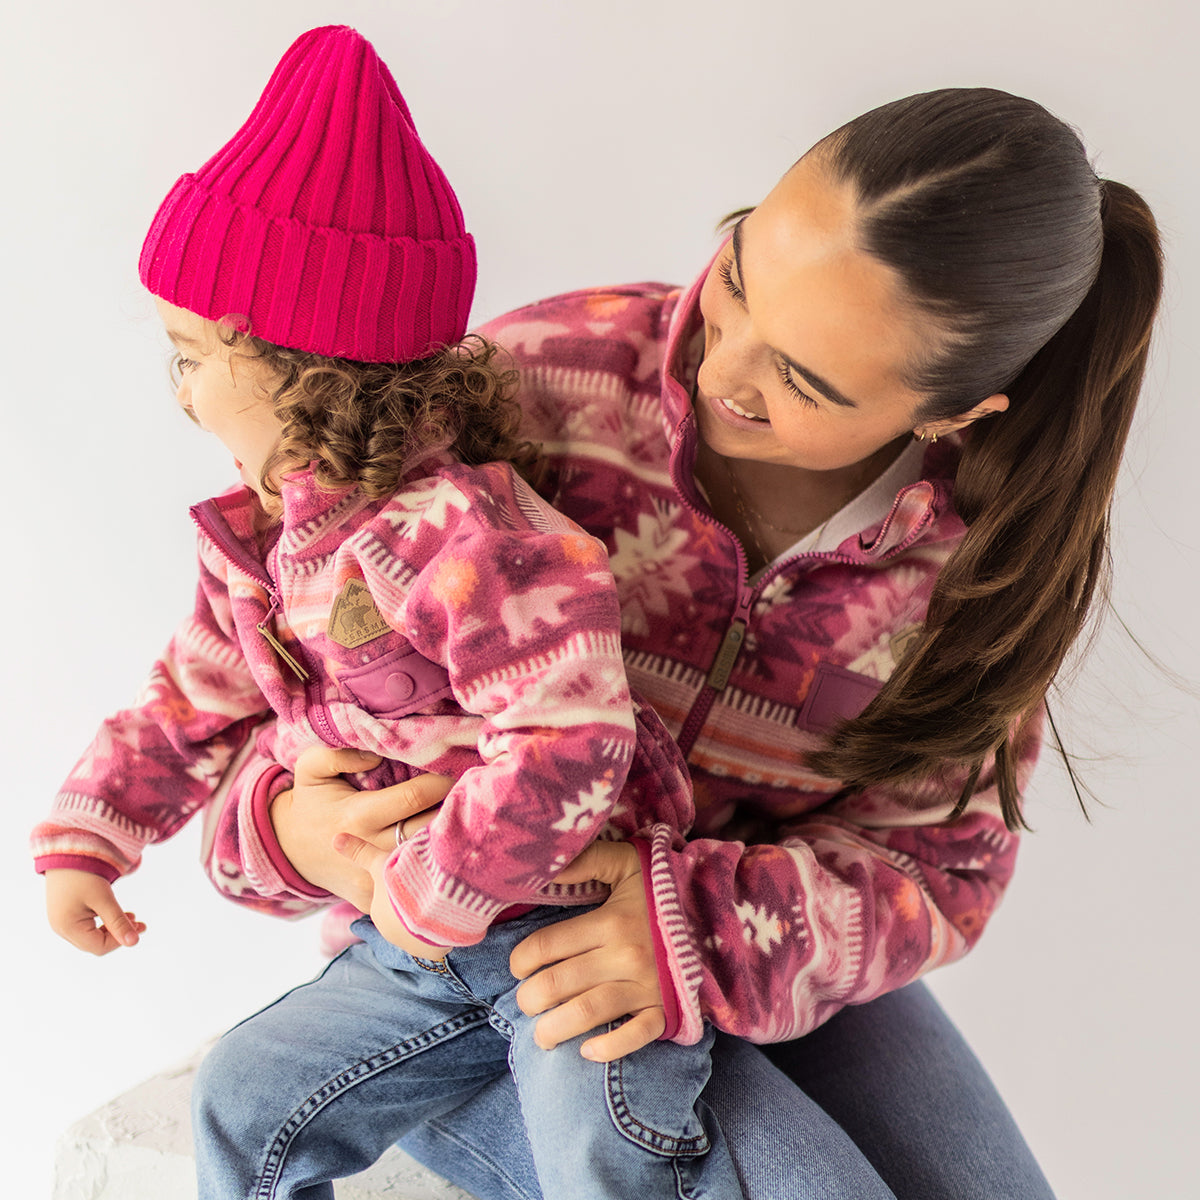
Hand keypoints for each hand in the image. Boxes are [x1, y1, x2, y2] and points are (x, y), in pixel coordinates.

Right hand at [45, 869, 146, 955]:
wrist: (67, 852)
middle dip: (118, 935)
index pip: (98, 946)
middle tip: (141, 924)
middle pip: (94, 943)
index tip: (140, 927)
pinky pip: (86, 926)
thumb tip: (133, 942)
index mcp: (67, 927)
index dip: (120, 941)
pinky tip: (117, 913)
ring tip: (133, 917)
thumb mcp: (104, 898)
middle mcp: (60, 928)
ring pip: (91, 935)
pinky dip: (103, 922)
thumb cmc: (84, 874)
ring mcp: (61, 921)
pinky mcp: (65, 913)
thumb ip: (118, 921)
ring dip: (112, 929)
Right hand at [270, 745, 452, 907]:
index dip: (442, 781)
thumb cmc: (310, 802)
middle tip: (471, 794)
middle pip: (428, 829)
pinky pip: (410, 887)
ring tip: (465, 821)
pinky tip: (444, 853)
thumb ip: (337, 754)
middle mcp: (370, 847)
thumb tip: (374, 757)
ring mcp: (372, 878)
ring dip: (447, 841)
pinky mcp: (373, 898)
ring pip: (425, 860)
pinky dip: (430, 872)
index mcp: (358, 814)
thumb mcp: (311, 768)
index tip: (460, 768)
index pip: (414, 797)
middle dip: (454, 810)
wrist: (288, 848)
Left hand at [333, 832, 449, 960]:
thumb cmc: (403, 882)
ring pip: (423, 929)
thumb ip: (360, 852)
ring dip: (432, 917)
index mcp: (379, 913)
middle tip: (432, 885)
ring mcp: (413, 946)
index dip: (403, 887)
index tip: (415, 877)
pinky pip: (440, 940)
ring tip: (445, 898)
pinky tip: (453, 914)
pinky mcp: (433, 952)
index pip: (390, 901)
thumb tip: (335, 838)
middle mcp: (392, 934)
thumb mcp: (379, 862)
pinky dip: (446, 929)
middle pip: (406, 917)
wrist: (429, 905)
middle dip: (417, 904)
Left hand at [509, 841, 664, 1061]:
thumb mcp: (627, 863)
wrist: (719, 912)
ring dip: (555, 1028)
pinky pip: (636, 1036)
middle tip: (524, 1002)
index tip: (518, 966)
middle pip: (559, 984)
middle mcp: (624, 956)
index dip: (521, 960)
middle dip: (530, 998)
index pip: (547, 946)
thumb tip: (546, 868)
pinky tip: (588, 1051)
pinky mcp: (667, 1009)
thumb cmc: (662, 889)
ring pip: (588, 1013)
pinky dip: (610, 1047)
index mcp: (609, 922)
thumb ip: (587, 860)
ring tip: (541, 1035)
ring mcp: (647, 986)